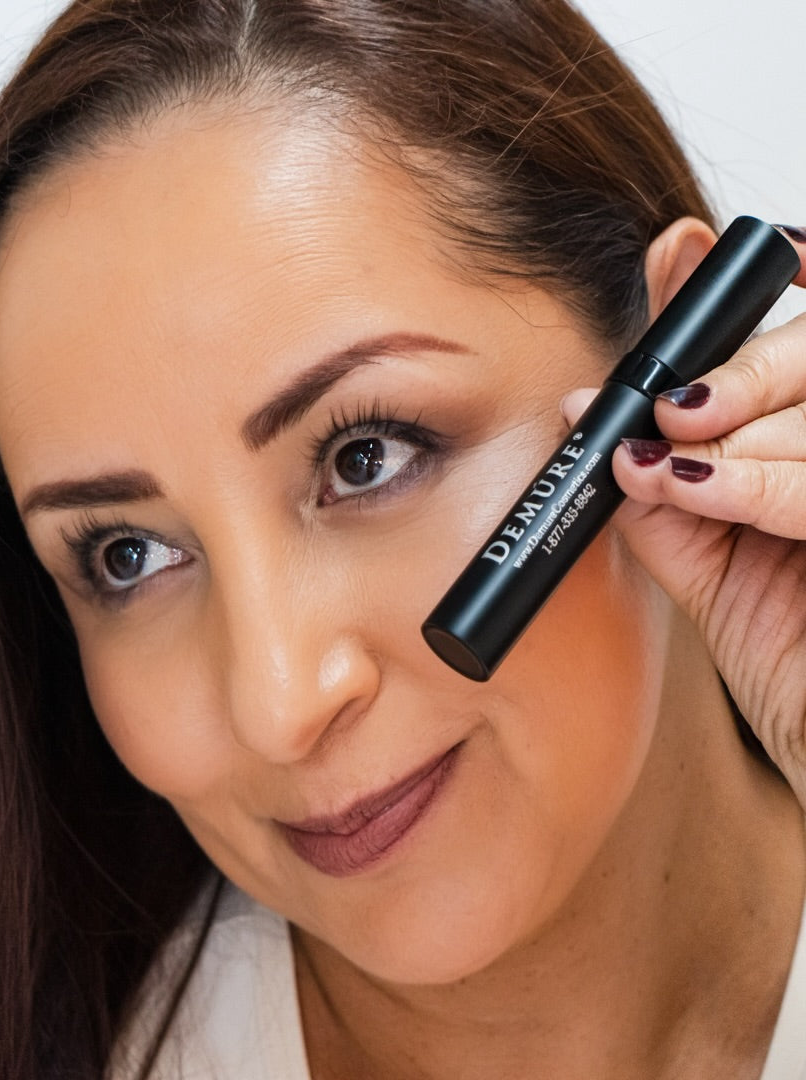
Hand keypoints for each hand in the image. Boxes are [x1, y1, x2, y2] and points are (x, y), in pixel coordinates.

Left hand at [562, 232, 805, 805]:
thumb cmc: (793, 655)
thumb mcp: (710, 560)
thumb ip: (663, 484)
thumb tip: (591, 408)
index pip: (805, 330)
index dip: (750, 281)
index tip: (679, 248)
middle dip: (740, 367)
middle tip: (671, 408)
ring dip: (741, 431)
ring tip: (679, 469)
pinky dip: (754, 481)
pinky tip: (696, 486)